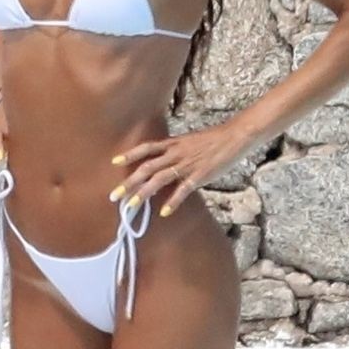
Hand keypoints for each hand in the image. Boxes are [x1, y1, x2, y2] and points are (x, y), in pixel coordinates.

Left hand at [110, 120, 253, 218]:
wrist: (234, 136)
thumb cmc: (214, 140)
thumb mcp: (190, 141)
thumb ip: (176, 150)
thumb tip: (165, 160)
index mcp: (173, 144)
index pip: (146, 148)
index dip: (130, 155)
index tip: (114, 162)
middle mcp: (176, 153)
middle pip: (146, 168)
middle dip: (129, 183)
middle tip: (114, 196)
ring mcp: (187, 164)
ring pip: (159, 179)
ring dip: (143, 194)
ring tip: (130, 207)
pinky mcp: (200, 175)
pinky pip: (183, 190)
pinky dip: (173, 202)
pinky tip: (164, 212)